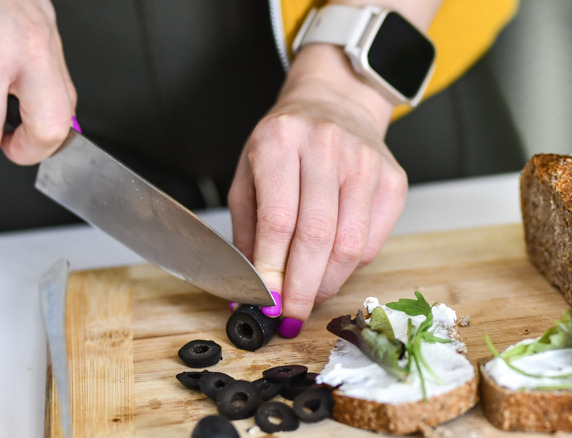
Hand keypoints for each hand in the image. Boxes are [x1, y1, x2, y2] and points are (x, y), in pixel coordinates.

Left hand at [228, 44, 407, 336]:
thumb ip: (247, 230)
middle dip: (301, 288)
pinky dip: (350, 268)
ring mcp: (365, 162)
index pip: (278, 219)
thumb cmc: (283, 144)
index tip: (266, 300)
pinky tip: (331, 270)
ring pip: (350, 245)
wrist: (333, 104)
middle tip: (289, 317)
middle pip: (317, 236)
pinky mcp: (392, 179)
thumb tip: (250, 285)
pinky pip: (373, 241)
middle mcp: (326, 147)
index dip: (272, 269)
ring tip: (308, 297)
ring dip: (326, 284)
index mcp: (281, 141)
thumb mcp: (248, 175)